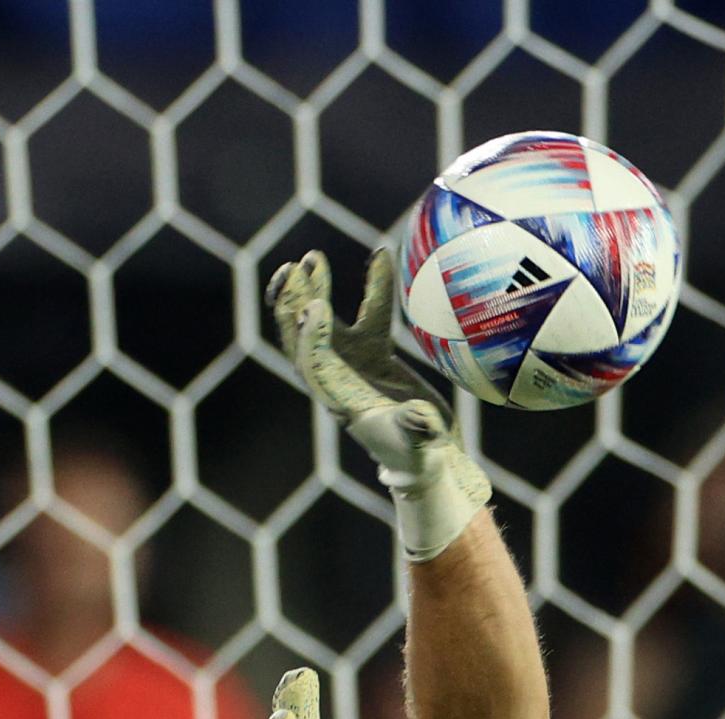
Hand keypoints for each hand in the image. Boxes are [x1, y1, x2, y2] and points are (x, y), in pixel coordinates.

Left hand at [266, 249, 489, 560]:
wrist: (428, 460)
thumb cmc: (423, 457)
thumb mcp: (423, 447)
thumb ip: (419, 430)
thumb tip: (418, 415)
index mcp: (344, 403)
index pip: (316, 367)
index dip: (312, 338)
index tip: (316, 305)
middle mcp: (339, 381)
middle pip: (304, 339)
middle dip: (295, 306)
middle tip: (297, 268)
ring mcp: (353, 365)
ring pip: (323, 324)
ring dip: (313, 291)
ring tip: (311, 258)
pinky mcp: (372, 355)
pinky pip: (367, 316)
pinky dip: (372, 287)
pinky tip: (381, 253)